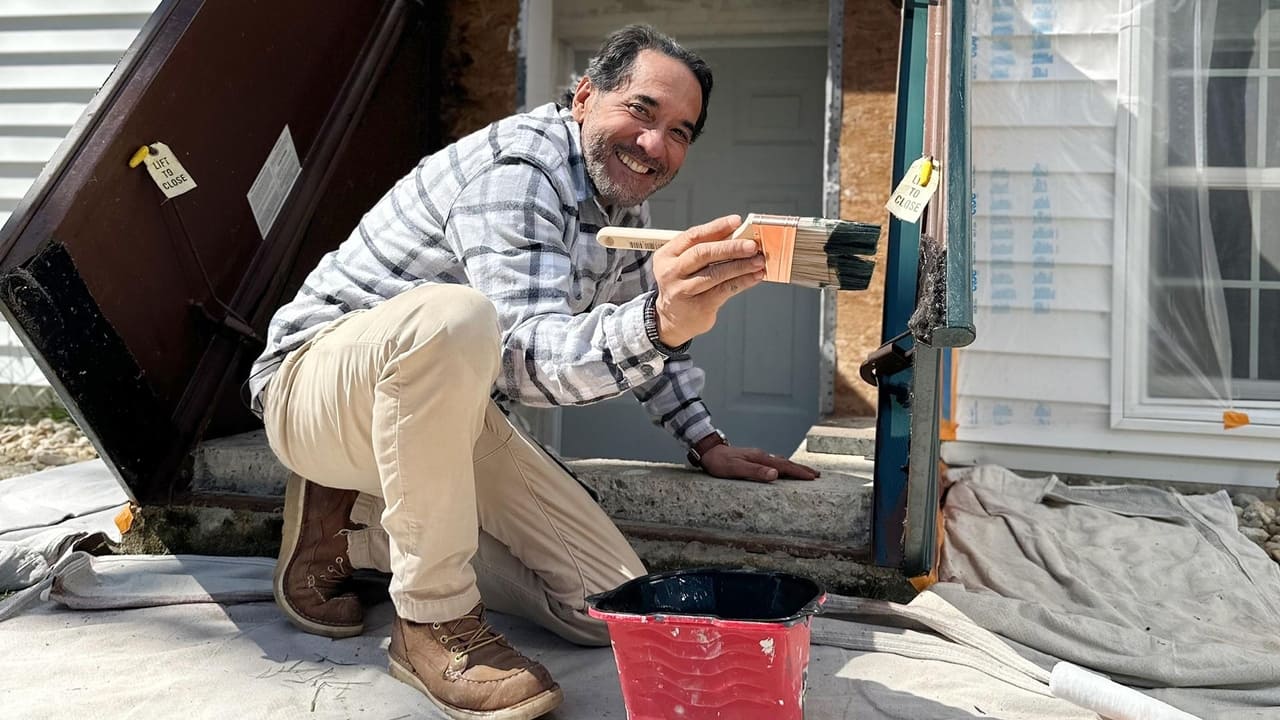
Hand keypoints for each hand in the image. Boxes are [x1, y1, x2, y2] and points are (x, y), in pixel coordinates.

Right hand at [651, 215, 765, 346]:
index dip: (716, 227)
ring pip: (716, 273)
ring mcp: (682, 291)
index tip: (736, 221)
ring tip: (758, 261)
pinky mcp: (697, 306)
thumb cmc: (683, 286)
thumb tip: (738, 236)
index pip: (693, 236)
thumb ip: (705, 250)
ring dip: (741, 266)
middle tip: (752, 245)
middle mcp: (671, 272)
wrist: (671, 320)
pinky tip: (754, 277)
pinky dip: (742, 282)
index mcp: (667, 255)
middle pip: (703, 253)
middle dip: (731, 247)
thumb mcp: (684, 265)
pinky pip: (724, 290)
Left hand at [698, 445, 820, 482]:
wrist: (708, 451)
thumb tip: (775, 474)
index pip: (784, 466)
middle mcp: (761, 455)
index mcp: (760, 458)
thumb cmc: (719, 463)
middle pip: (786, 462)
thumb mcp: (736, 469)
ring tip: (805, 473)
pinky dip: (783, 467)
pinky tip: (783, 469)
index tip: (812, 477)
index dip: (799, 472)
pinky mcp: (753, 458)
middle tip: (816, 475)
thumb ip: (755, 472)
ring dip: (794, 468)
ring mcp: (757, 456)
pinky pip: (773, 462)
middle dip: (801, 469)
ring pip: (780, 462)